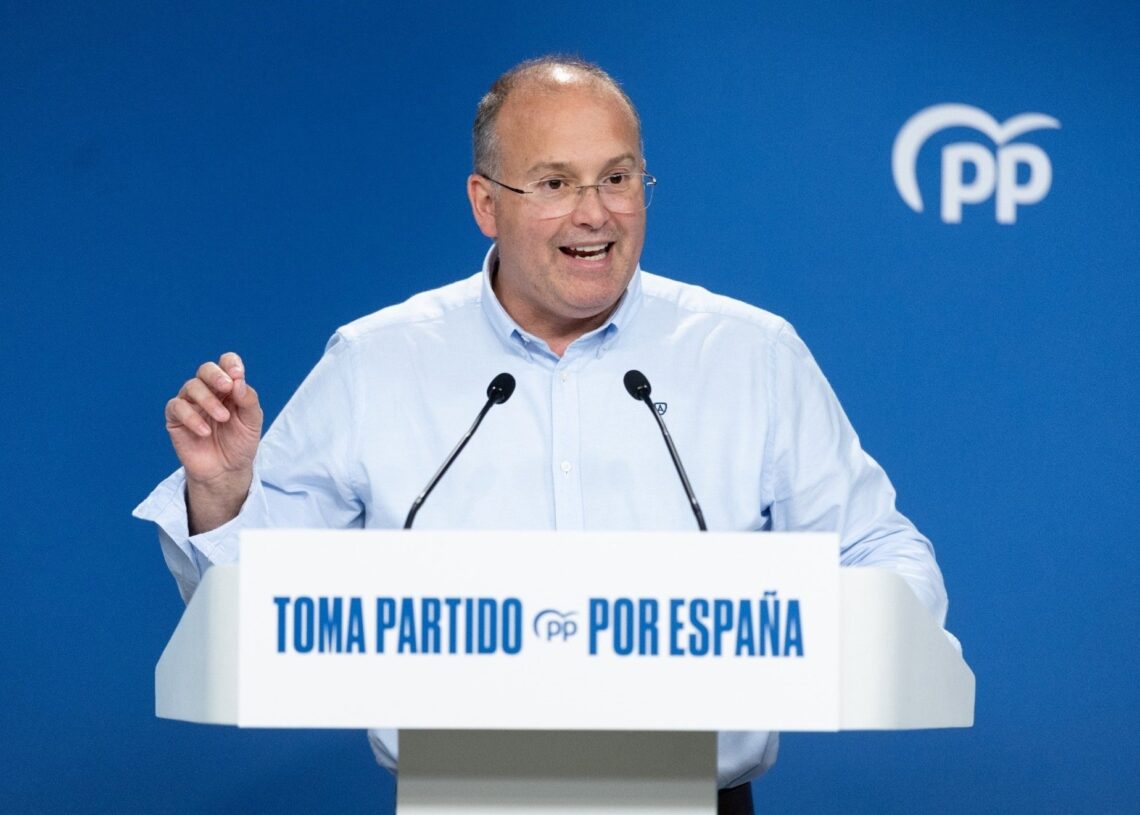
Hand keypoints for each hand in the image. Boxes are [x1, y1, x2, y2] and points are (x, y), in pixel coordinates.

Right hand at [165, 352, 262, 532]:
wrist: (227, 471)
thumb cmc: (240, 443)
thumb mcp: (252, 421)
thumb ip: (248, 399)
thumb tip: (238, 381)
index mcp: (228, 387)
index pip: (226, 363)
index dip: (231, 364)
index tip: (238, 375)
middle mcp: (208, 391)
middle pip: (205, 369)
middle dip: (216, 375)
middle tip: (227, 387)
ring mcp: (191, 403)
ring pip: (191, 386)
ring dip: (208, 400)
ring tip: (222, 419)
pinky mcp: (176, 419)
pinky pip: (177, 407)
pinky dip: (191, 417)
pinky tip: (205, 432)